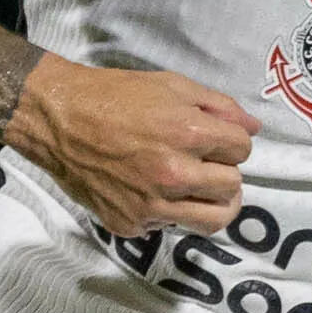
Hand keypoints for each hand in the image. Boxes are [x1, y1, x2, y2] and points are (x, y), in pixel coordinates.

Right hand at [5, 52, 256, 235]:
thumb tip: (252, 127)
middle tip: (206, 162)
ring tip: (199, 188)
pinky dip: (170, 211)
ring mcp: (151, 205)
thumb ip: (218, 107)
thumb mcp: (171, 86)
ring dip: (213, 202)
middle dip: (225, 171)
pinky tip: (153, 190)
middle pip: (233, 187)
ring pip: (213, 220)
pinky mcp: (131, 224)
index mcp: (187, 134)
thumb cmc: (114, 96)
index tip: (217, 139)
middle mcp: (173, 174)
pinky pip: (170, 226)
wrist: (58, 119)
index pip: (242, 149)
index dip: (233, 141)